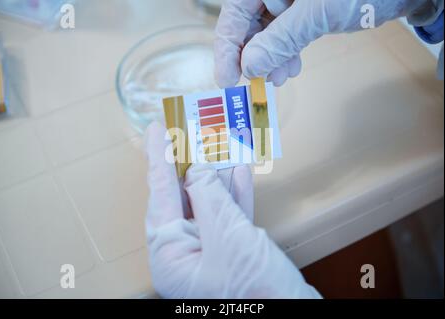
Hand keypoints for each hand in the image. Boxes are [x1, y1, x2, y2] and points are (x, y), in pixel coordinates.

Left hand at [144, 122, 319, 297]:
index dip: (159, 158)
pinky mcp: (229, 253)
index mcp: (169, 254)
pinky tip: (239, 171)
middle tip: (191, 133)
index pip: (160, 195)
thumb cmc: (256, 290)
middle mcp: (183, 254)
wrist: (293, 317)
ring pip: (209, 204)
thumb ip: (209, 197)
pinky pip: (228, 218)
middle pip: (183, 197)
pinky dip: (234, 195)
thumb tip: (197, 172)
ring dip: (218, 175)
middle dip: (192, 164)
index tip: (157, 129)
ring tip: (221, 144)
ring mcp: (207, 253)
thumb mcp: (228, 235)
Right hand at [215, 0, 425, 86]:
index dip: (227, 47)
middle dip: (252, 55)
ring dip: (270, 59)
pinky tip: (290, 69)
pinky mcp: (304, 13)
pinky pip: (285, 36)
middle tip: (254, 82)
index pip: (235, 11)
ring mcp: (289, 0)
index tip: (227, 78)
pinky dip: (285, 54)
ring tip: (279, 79)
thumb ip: (280, 39)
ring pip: (267, 33)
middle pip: (248, 24)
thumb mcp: (316, 12)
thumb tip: (248, 66)